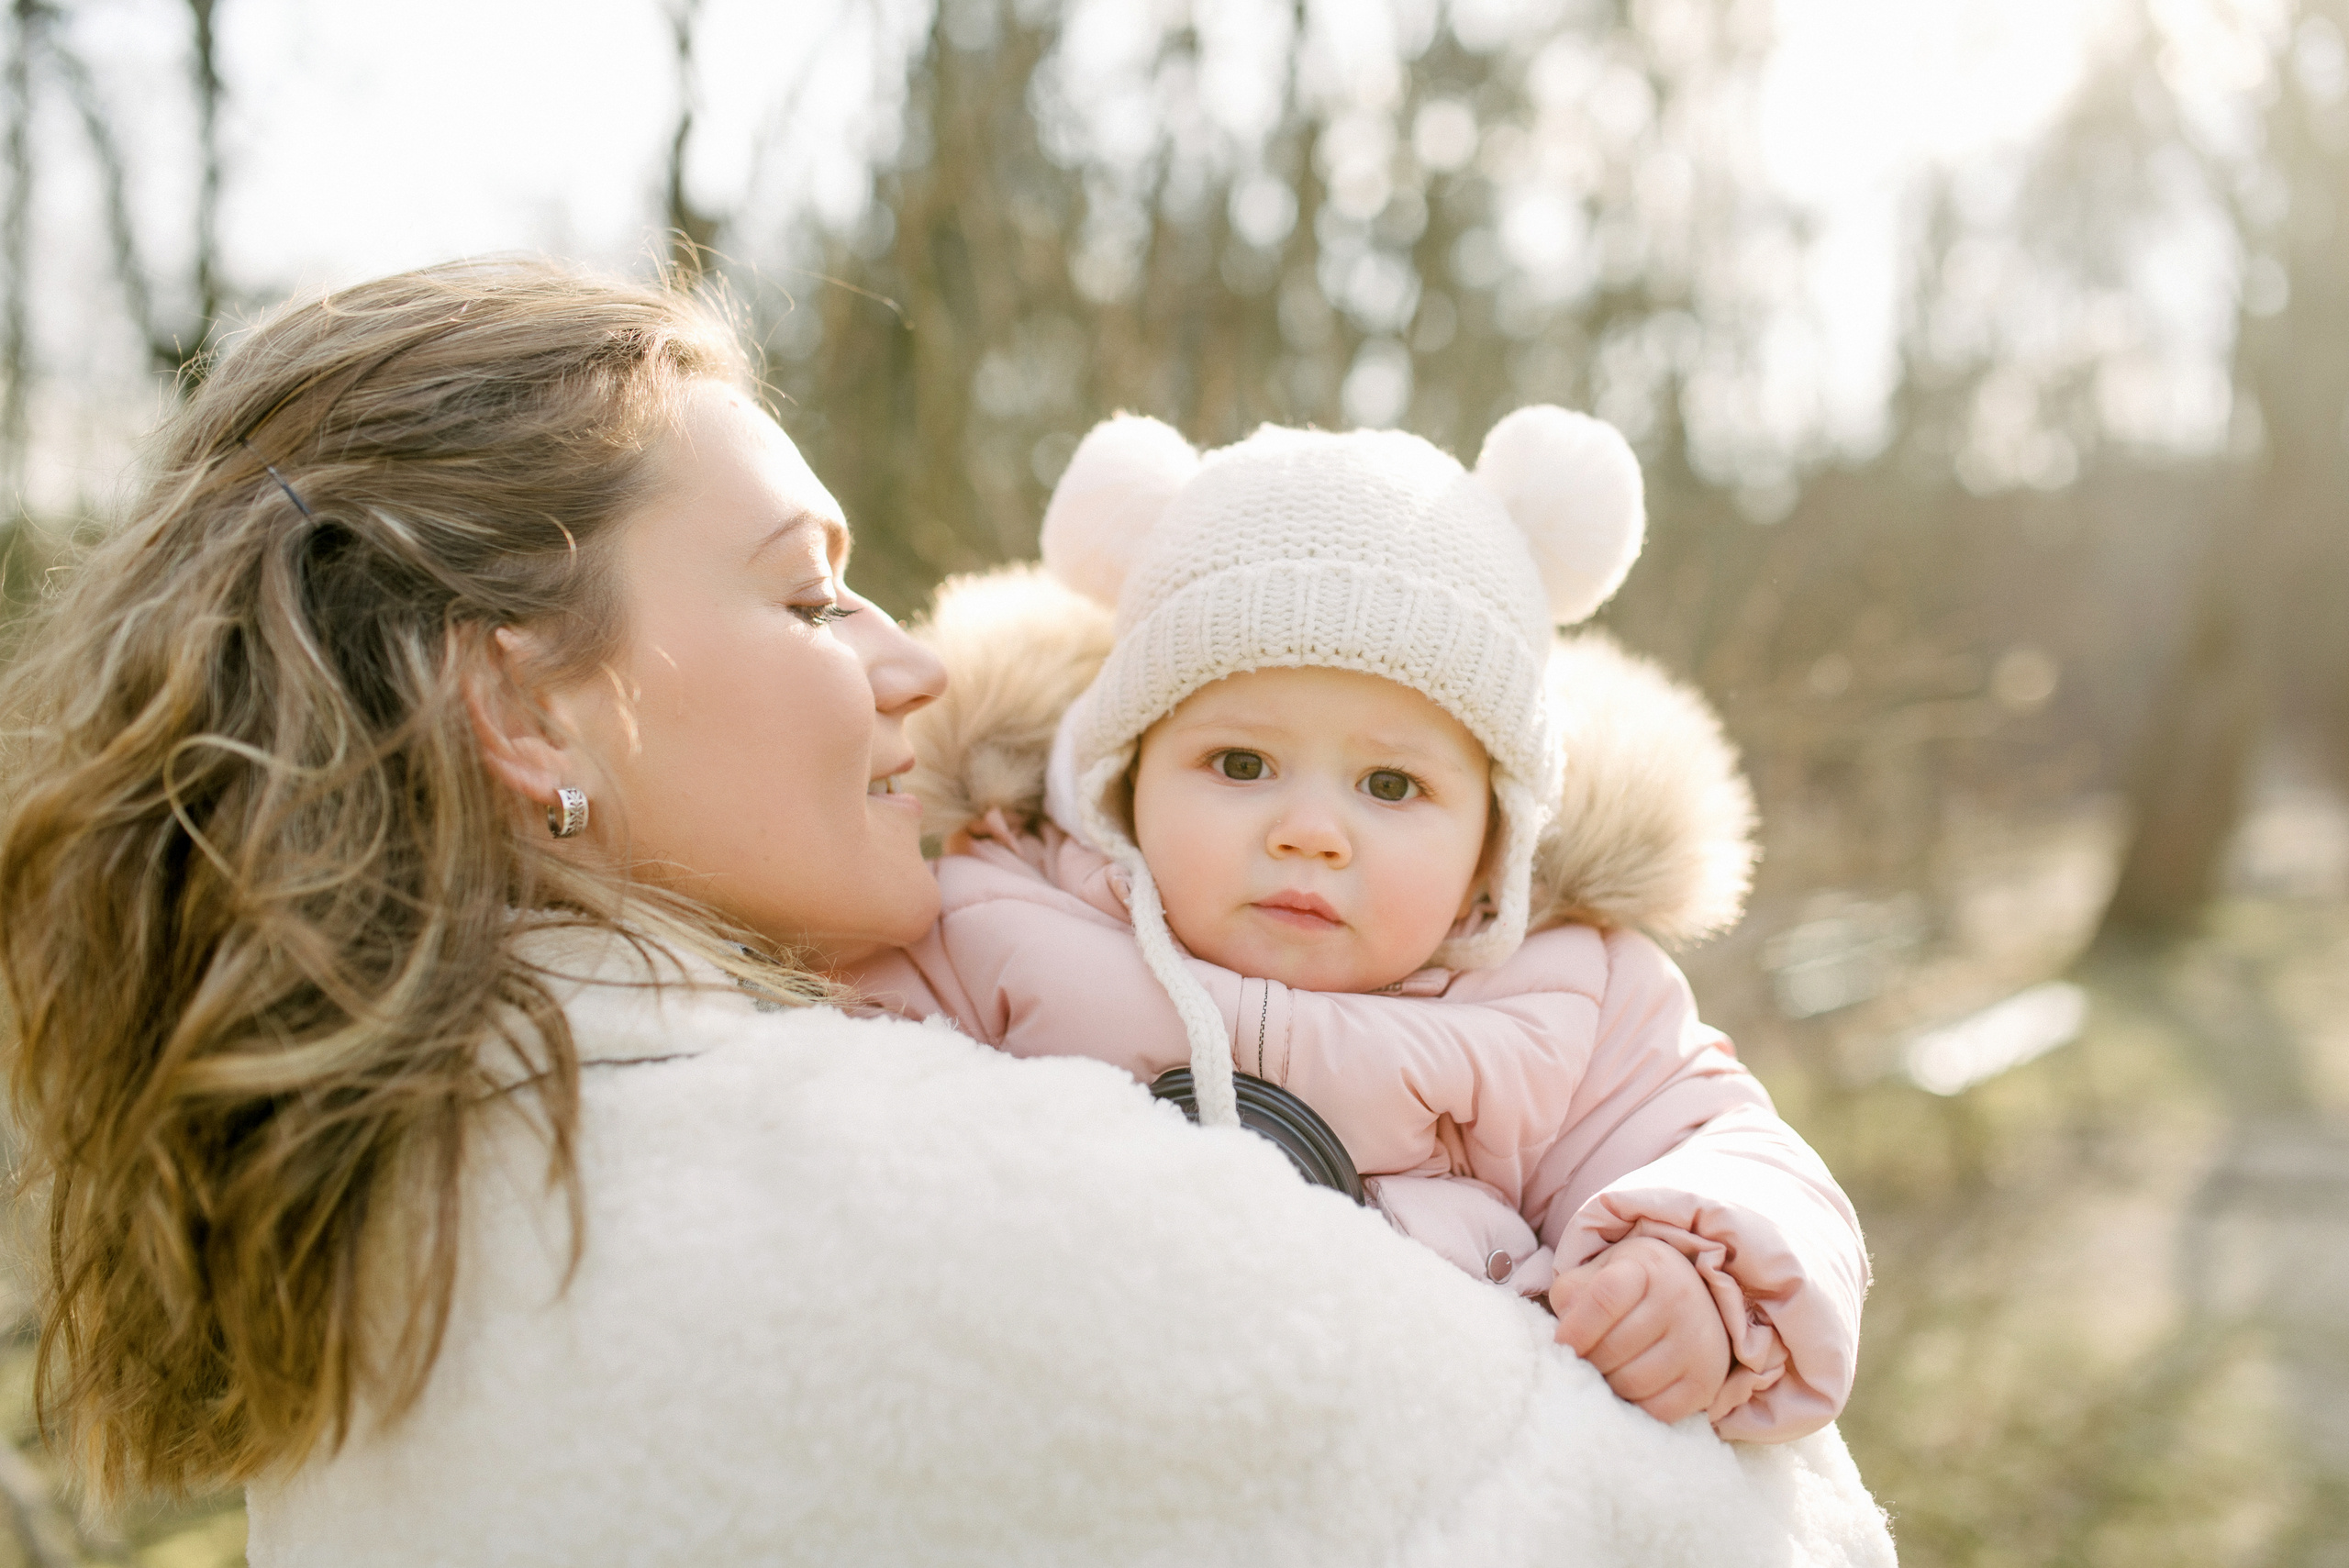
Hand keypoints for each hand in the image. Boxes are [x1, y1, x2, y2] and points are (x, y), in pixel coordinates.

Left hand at [1549, 1236, 1729, 1423]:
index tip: (1562, 1345)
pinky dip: (1636, 1406)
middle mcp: (1680, 1299)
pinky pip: (1657, 1411)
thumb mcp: (1598, 1272)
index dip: (1575, 1329)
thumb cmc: (1633, 1286)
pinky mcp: (1706, 1380)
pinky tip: (1632, 1388)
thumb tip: (1564, 1342)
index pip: (1604, 1298)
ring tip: (1607, 1371)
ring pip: (1632, 1383)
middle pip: (1613, 1349)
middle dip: (1588, 1361)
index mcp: (1648, 1267)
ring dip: (1608, 1385)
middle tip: (1584, 1361)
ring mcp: (1698, 1341)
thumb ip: (1571, 1296)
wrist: (1692, 1297)